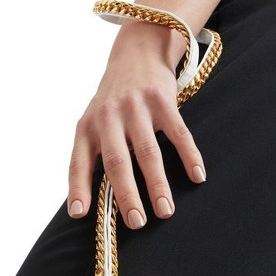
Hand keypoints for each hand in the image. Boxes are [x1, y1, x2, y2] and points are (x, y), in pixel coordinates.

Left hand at [67, 22, 206, 229]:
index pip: (78, 163)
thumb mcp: (93, 124)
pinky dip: (189, 156)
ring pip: (148, 152)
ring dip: (157, 185)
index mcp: (87, 128)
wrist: (136, 53)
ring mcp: (136, 107)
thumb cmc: (112, 103)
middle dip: (127, 195)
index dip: (77, 189)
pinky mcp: (163, 100)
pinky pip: (178, 133)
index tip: (79, 214)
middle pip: (117, 162)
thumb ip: (91, 157)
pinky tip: (197, 176)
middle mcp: (108, 117)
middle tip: (137, 222)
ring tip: (165, 211)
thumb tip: (85, 206)